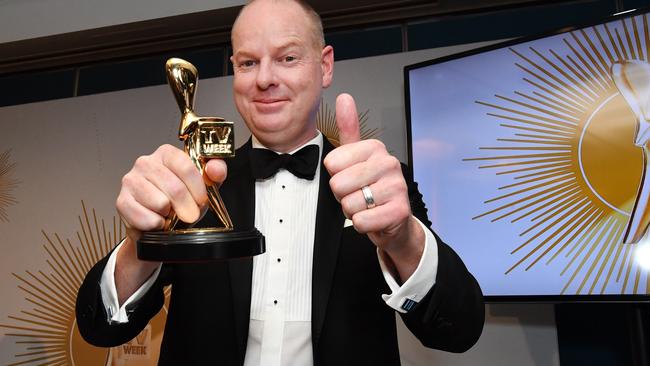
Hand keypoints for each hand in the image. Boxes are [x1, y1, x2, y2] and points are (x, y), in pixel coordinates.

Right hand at [117, 144, 226, 243]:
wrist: (160, 224)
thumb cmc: (181, 201)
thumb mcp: (204, 186)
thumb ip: (216, 173)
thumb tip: (215, 168)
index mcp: (166, 153)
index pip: (186, 167)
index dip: (197, 189)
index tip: (201, 201)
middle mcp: (145, 162)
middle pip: (174, 188)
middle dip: (187, 207)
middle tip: (188, 215)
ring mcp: (130, 181)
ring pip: (160, 203)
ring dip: (169, 216)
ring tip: (168, 213)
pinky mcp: (121, 201)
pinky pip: (146, 218)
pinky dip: (156, 225)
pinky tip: (157, 221)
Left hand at [323, 94, 423, 280]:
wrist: (394, 220)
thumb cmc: (371, 187)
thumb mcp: (356, 157)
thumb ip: (348, 128)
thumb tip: (344, 96)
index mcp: (375, 147)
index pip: (331, 164)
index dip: (336, 176)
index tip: (352, 178)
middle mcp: (389, 163)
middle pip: (338, 184)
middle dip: (342, 196)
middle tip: (359, 194)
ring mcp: (397, 187)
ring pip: (348, 204)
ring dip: (353, 210)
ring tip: (368, 205)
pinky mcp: (399, 211)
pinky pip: (361, 220)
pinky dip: (362, 224)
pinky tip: (374, 217)